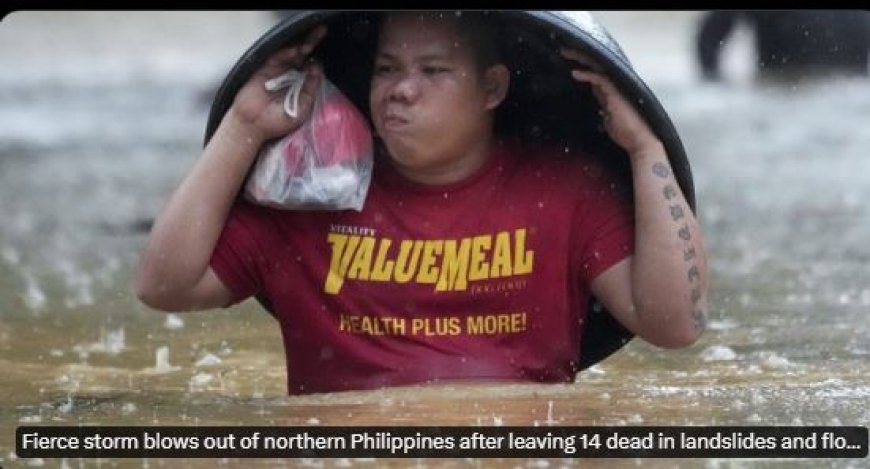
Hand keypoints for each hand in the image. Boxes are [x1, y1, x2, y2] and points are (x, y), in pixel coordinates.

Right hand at [230, 25, 328, 141]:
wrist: (254, 126)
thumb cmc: (277, 121)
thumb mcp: (302, 108)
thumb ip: (310, 90)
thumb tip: (317, 70)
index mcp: (301, 84)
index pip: (312, 67)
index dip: (318, 61)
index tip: (323, 59)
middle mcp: (290, 74)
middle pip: (304, 55)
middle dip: (313, 43)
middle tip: (322, 32)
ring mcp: (278, 70)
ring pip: (292, 53)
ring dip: (302, 46)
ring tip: (310, 45)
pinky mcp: (265, 67)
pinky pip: (278, 56)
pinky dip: (287, 52)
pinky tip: (297, 51)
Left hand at [560, 47, 661, 155]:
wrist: (639, 142)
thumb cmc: (625, 133)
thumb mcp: (608, 120)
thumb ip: (603, 110)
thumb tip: (598, 108)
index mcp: (611, 91)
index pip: (595, 74)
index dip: (582, 67)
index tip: (567, 62)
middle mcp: (614, 86)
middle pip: (595, 65)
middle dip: (579, 56)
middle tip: (563, 51)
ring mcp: (616, 88)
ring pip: (597, 66)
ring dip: (581, 59)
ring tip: (565, 53)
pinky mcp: (616, 94)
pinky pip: (600, 79)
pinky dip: (587, 75)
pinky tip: (575, 73)